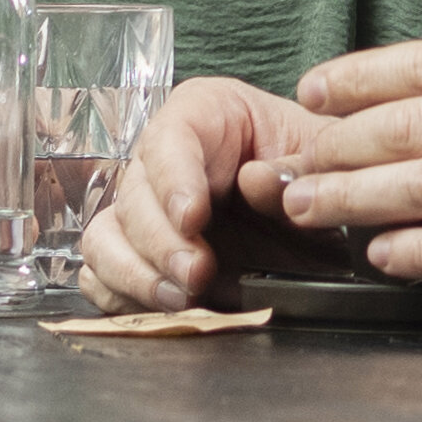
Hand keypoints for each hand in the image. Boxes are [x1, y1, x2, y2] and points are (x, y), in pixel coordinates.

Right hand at [81, 74, 317, 310]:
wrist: (315, 216)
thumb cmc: (311, 168)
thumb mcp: (320, 153)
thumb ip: (297, 165)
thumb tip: (259, 180)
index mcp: (204, 113)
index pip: (169, 138)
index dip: (174, 180)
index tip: (193, 218)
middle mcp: (161, 159)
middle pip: (133, 195)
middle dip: (161, 243)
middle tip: (197, 274)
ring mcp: (144, 210)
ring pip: (105, 238)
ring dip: (136, 274)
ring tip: (181, 299)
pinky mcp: (138, 256)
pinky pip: (101, 276)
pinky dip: (122, 297)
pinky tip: (162, 307)